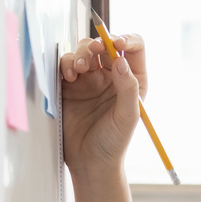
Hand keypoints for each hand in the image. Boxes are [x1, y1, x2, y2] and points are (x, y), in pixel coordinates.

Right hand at [59, 34, 146, 175]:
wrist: (89, 162)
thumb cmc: (114, 143)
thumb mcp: (127, 116)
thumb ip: (128, 88)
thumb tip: (121, 60)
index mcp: (132, 79)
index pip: (134, 47)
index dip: (125, 39)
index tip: (116, 43)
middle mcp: (111, 75)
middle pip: (105, 45)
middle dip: (98, 44)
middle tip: (93, 53)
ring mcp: (89, 79)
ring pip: (84, 51)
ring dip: (81, 54)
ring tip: (79, 71)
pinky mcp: (69, 86)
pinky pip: (66, 64)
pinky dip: (66, 64)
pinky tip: (69, 77)